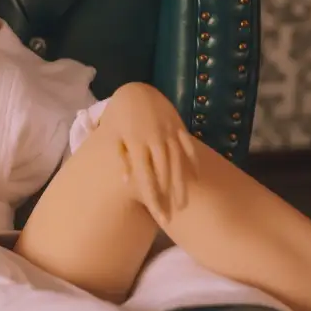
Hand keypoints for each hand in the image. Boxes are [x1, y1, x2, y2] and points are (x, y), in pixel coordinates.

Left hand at [103, 83, 198, 227]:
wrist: (136, 92)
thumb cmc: (121, 118)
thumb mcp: (115, 136)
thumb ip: (121, 157)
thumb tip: (125, 180)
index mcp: (137, 144)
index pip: (146, 176)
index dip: (152, 198)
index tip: (159, 217)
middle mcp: (155, 140)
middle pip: (164, 174)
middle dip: (167, 198)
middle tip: (171, 219)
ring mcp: (169, 133)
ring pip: (178, 163)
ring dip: (181, 185)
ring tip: (183, 205)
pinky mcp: (178, 126)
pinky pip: (187, 147)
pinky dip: (192, 162)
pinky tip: (195, 179)